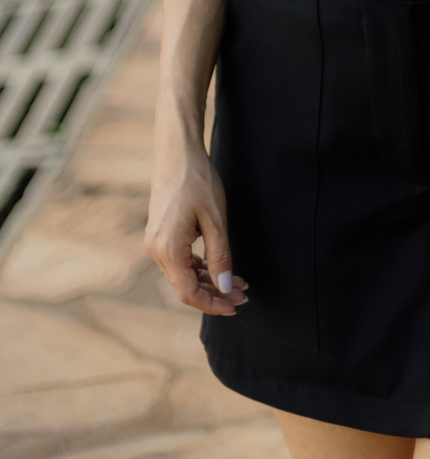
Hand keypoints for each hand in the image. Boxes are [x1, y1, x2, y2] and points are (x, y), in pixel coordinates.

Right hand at [145, 131, 246, 317]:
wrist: (177, 152)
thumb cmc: (197, 181)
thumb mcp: (215, 219)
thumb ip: (220, 256)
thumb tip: (224, 288)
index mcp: (168, 249)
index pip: (189, 293)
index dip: (213, 304)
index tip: (235, 306)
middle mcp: (156, 251)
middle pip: (185, 286)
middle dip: (215, 293)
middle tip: (243, 294)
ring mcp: (156, 242)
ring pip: (183, 275)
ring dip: (208, 281)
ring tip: (237, 282)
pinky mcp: (160, 234)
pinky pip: (179, 260)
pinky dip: (198, 267)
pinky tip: (218, 267)